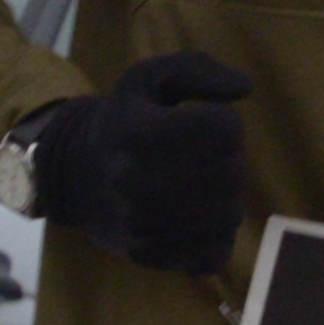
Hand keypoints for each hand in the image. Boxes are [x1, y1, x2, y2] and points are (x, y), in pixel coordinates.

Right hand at [23, 54, 257, 274]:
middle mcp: (133, 179)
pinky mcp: (148, 256)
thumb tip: (245, 87)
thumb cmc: (128, 120)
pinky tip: (197, 218)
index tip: (204, 123)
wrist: (78, 176)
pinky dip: (216, 236)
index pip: (224, 128)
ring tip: (204, 184)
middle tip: (209, 156)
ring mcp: (140, 224)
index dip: (225, 123)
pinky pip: (213, 255)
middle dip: (231, 160)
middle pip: (230, 174)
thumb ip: (198, 68)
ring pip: (228, 215)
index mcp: (136, 130)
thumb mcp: (151, 77)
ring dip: (227, 197)